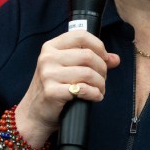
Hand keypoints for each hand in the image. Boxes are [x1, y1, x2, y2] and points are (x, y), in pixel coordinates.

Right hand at [15, 31, 119, 145]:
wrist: (34, 113)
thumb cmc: (53, 88)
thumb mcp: (67, 69)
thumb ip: (90, 60)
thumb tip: (115, 59)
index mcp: (51, 47)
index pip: (81, 36)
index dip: (98, 46)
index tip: (104, 58)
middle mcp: (47, 58)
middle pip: (88, 55)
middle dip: (102, 69)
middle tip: (103, 79)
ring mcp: (48, 74)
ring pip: (88, 73)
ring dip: (101, 84)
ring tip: (100, 90)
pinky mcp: (52, 91)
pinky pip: (83, 89)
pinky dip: (95, 94)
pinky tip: (95, 97)